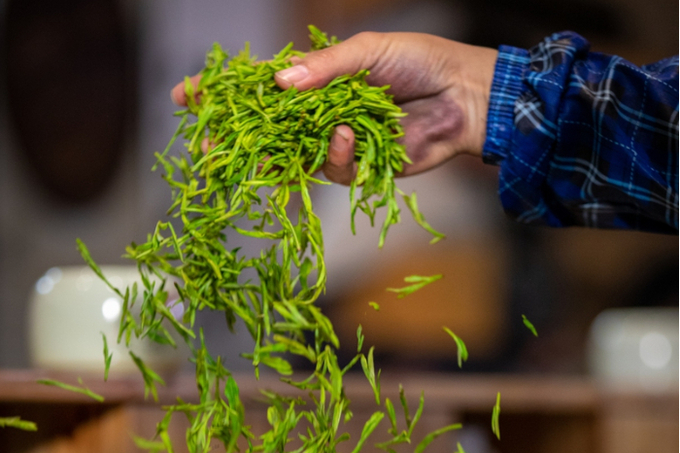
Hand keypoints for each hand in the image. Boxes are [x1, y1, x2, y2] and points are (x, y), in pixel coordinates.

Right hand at [171, 32, 497, 184]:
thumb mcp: (368, 51)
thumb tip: (277, 81)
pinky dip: (337, 153)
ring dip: (282, 154)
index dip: (224, 91)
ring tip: (289, 141)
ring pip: (293, 156)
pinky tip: (351, 136)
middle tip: (206, 148)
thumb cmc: (418, 61)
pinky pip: (332, 168)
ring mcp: (336, 141)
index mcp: (317, 79)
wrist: (461, 97)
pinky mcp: (358, 166)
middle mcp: (320, 113)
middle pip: (265, 129)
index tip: (186, 94)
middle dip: (234, 139)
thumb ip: (324, 68)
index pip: (259, 85)